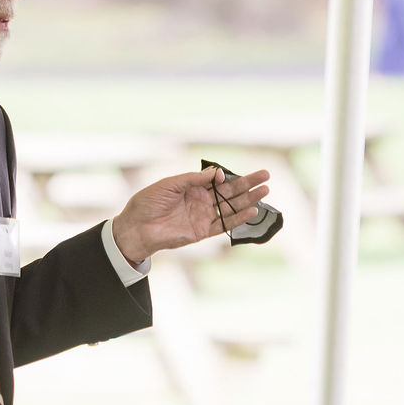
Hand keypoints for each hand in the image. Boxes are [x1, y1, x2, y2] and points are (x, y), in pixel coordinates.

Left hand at [110, 167, 271, 264]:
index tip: (231, 174)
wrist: (136, 227)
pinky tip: (251, 210)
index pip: (218, 179)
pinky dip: (238, 218)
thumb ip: (194, 179)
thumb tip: (217, 173)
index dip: (229, 175)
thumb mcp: (170, 184)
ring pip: (231, 207)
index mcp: (193, 187)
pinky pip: (224, 224)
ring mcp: (203, 216)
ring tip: (265, 191)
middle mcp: (202, 201)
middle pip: (230, 191)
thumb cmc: (148, 202)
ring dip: (248, 199)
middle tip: (266, 176)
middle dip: (248, 183)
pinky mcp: (202, 231)